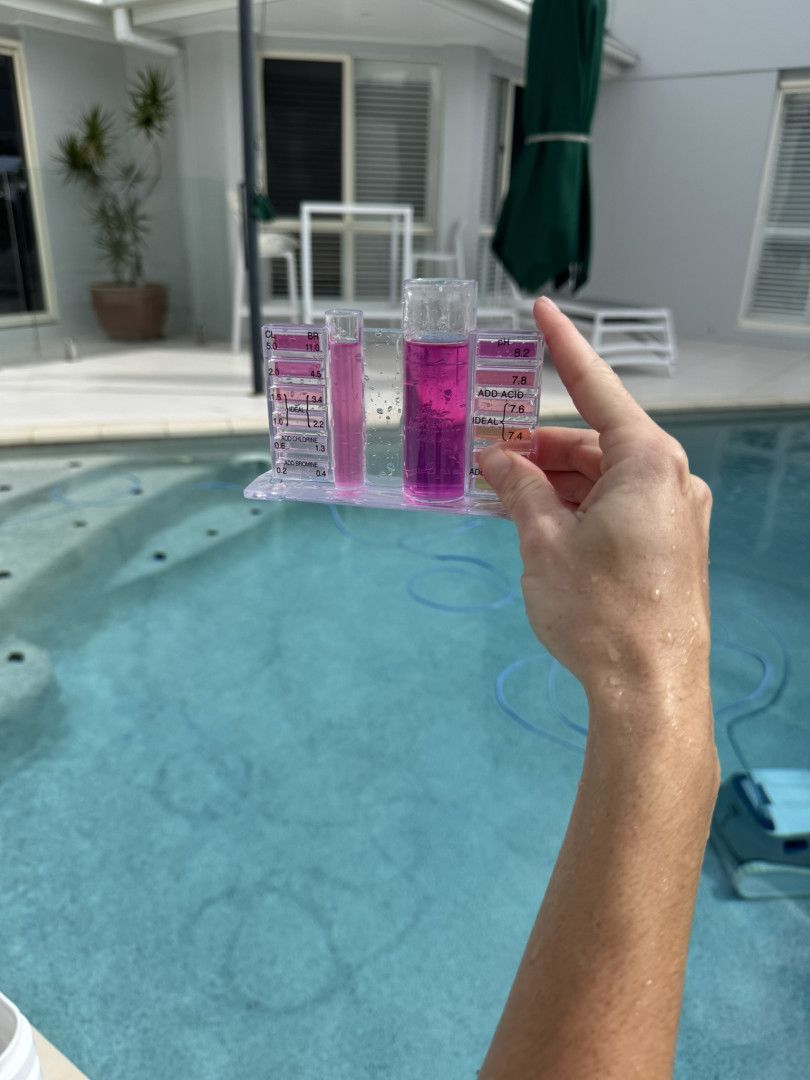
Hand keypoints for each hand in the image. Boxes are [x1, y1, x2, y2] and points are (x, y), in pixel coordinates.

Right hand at [480, 298, 712, 730]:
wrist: (650, 690)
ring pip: (601, 479)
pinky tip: (533, 521)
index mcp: (648, 461)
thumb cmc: (600, 611)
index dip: (563, 347)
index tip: (542, 310)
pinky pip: (614, 509)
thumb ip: (518, 490)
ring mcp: (674, 514)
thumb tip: (495, 459)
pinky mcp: (669, 546)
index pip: (596, 389)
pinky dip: (573, 508)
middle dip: (537, 447)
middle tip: (482, 453)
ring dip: (551, 483)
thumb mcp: (543, 542)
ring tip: (496, 493)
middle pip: (593, 443)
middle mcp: (670, 479)